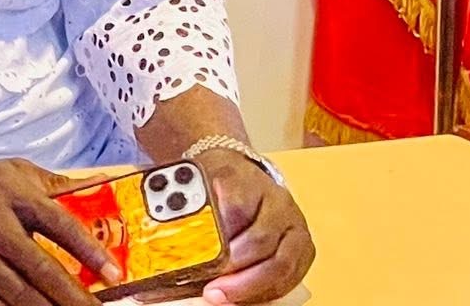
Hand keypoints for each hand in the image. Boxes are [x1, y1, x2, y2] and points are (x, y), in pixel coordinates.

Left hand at [196, 150, 314, 303]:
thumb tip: (166, 240)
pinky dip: (267, 291)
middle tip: (211, 288)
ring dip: (251, 286)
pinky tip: (244, 297)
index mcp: (244, 178)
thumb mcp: (194, 182)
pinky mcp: (304, 247)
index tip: (201, 257)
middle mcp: (276, 200)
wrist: (244, 176)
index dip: (219, 237)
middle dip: (234, 269)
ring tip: (223, 296)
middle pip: (260, 240)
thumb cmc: (216, 183)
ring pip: (281, 263)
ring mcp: (293, 224)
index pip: (234, 208)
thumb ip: (182, 206)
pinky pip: (291, 276)